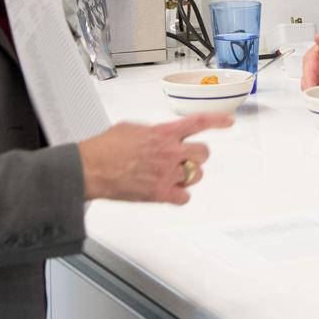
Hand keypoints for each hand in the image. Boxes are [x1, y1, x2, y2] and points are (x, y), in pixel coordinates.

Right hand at [77, 112, 231, 204]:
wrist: (90, 168)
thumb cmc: (104, 149)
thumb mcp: (131, 127)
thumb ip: (152, 130)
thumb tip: (157, 134)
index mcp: (163, 133)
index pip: (198, 122)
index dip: (217, 120)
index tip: (228, 122)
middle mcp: (169, 152)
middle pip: (204, 153)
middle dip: (198, 156)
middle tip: (187, 158)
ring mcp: (166, 173)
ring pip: (197, 175)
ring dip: (188, 175)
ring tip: (173, 174)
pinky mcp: (160, 193)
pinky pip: (184, 197)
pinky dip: (179, 196)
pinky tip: (170, 191)